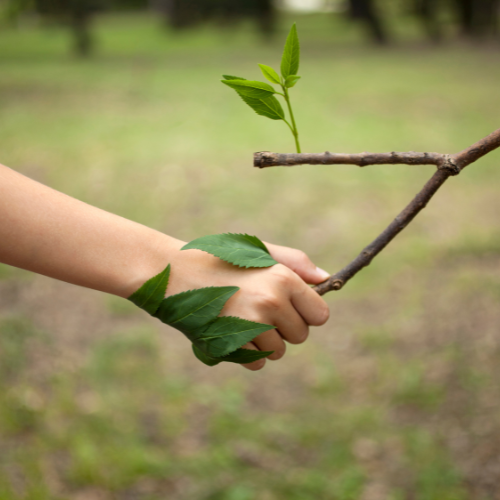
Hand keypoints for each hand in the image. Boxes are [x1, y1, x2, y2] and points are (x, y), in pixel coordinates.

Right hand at [167, 240, 329, 370]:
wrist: (173, 272)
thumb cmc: (220, 259)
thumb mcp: (259, 252)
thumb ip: (296, 263)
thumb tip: (326, 280)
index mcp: (283, 278)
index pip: (320, 315)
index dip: (306, 313)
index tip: (290, 307)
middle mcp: (271, 302)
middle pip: (301, 336)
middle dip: (284, 328)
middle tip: (258, 309)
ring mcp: (251, 326)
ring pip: (278, 352)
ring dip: (264, 342)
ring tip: (240, 317)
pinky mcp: (231, 345)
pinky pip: (256, 362)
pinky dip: (246, 353)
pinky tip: (229, 331)